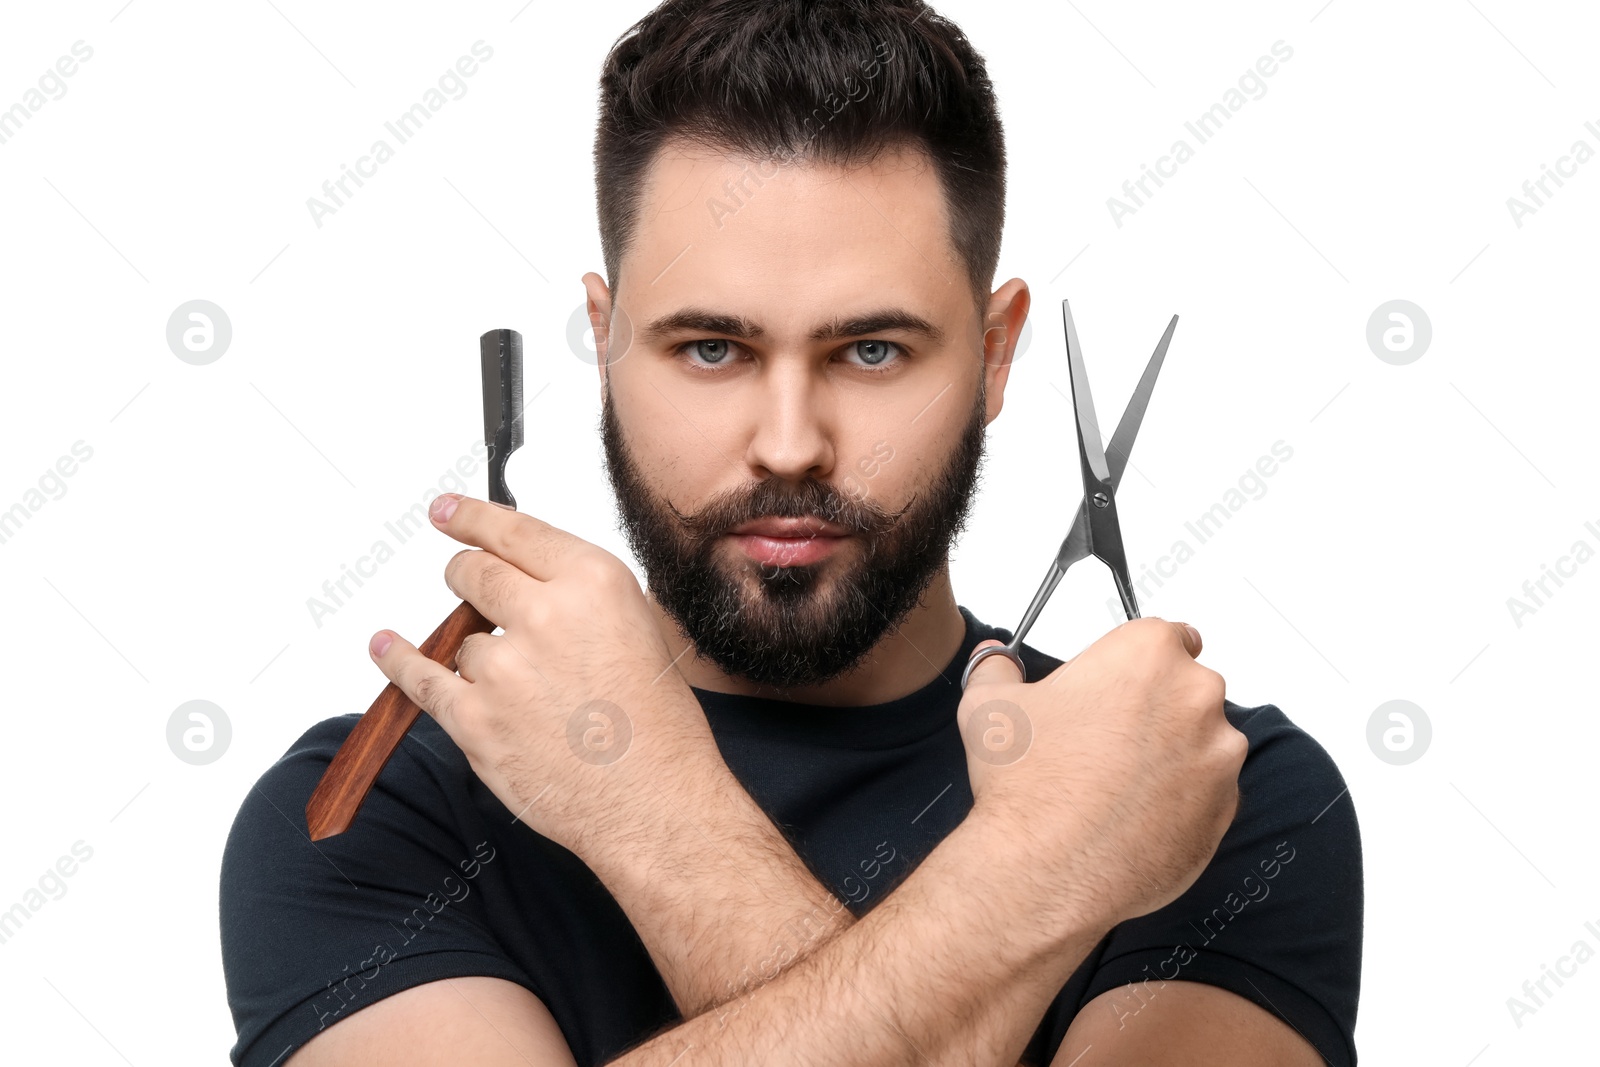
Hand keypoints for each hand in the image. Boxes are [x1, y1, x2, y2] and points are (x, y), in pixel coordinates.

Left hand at [366, 493, 716, 855]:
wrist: (652, 802)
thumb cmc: (657, 727)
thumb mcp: (637, 627)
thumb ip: (579, 596)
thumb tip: (528, 580)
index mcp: (592, 582)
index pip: (513, 530)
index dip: (470, 517)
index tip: (445, 511)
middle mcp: (545, 614)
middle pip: (472, 572)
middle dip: (465, 576)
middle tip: (467, 583)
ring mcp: (504, 667)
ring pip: (461, 639)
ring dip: (477, 654)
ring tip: (525, 692)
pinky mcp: (475, 718)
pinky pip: (422, 678)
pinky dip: (399, 660)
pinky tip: (386, 646)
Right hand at [957, 618, 1243, 928]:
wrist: (1049, 868)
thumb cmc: (1029, 784)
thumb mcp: (989, 705)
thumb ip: (996, 668)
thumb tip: (993, 660)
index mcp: (1147, 653)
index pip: (1167, 635)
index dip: (1139, 662)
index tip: (1120, 685)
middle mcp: (1195, 695)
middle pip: (1185, 689)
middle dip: (1154, 710)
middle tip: (1106, 741)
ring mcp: (1219, 753)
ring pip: (1202, 742)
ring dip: (1171, 755)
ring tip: (1116, 784)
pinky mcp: (1226, 807)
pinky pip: (1208, 792)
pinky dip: (1181, 800)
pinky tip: (1133, 814)